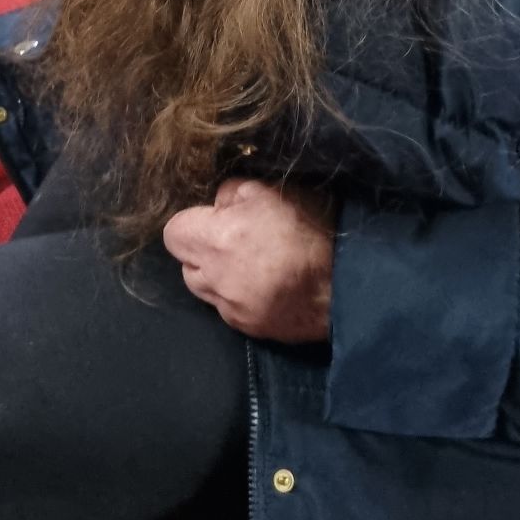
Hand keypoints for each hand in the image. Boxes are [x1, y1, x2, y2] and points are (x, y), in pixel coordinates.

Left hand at [163, 178, 334, 342]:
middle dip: (203, 251)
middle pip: (186, 264)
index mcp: (216, 239)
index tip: (217, 219)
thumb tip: (218, 204)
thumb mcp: (274, 191)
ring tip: (252, 265)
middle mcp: (215, 278)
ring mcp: (229, 308)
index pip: (173, 233)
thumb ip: (234, 192)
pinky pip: (229, 309)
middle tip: (237, 240)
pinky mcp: (247, 328)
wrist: (345, 288)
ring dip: (218, 276)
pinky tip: (265, 286)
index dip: (193, 222)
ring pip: (206, 289)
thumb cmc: (310, 232)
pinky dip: (239, 297)